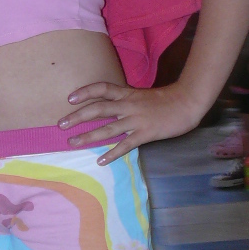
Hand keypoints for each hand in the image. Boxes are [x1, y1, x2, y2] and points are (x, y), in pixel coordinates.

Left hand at [60, 80, 206, 161]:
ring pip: (108, 128)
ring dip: (88, 136)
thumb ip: (126, 101)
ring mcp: (136, 119)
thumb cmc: (165, 100)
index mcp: (127, 94)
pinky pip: (125, 145)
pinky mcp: (145, 133)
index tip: (69, 98)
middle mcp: (128, 105)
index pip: (102, 88)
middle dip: (78, 117)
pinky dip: (112, 153)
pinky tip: (101, 161)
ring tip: (73, 143)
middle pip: (98, 109)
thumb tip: (109, 109)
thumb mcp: (141, 95)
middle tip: (61, 125)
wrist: (187, 102)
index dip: (85, 92)